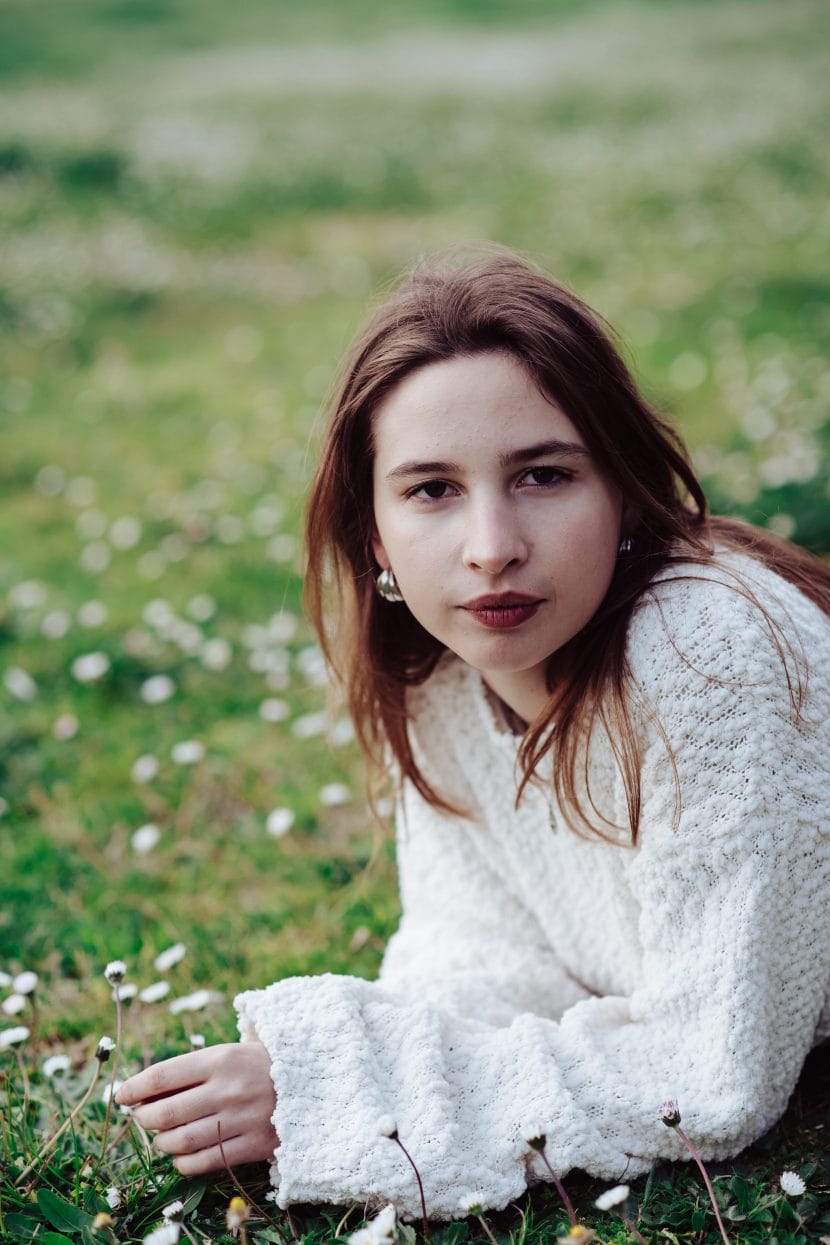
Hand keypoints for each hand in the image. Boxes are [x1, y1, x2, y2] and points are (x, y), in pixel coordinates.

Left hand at [116, 1042, 277, 1174]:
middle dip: (144, 1117)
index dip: (135, 1087)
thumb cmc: (257, 1067)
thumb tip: (141, 1091)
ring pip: (181, 1140)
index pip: (164, 1075)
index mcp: (221, 1059)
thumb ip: (190, 1071)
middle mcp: (228, 1089)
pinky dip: (183, 1162)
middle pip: (166, 1112)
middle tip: (141, 1116)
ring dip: (161, 1142)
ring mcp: (241, 1119)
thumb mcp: (228, 1054)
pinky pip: (204, 1162)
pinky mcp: (252, 1145)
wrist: (310, 1082)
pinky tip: (180, 1154)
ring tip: (161, 1136)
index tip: (122, 1095)